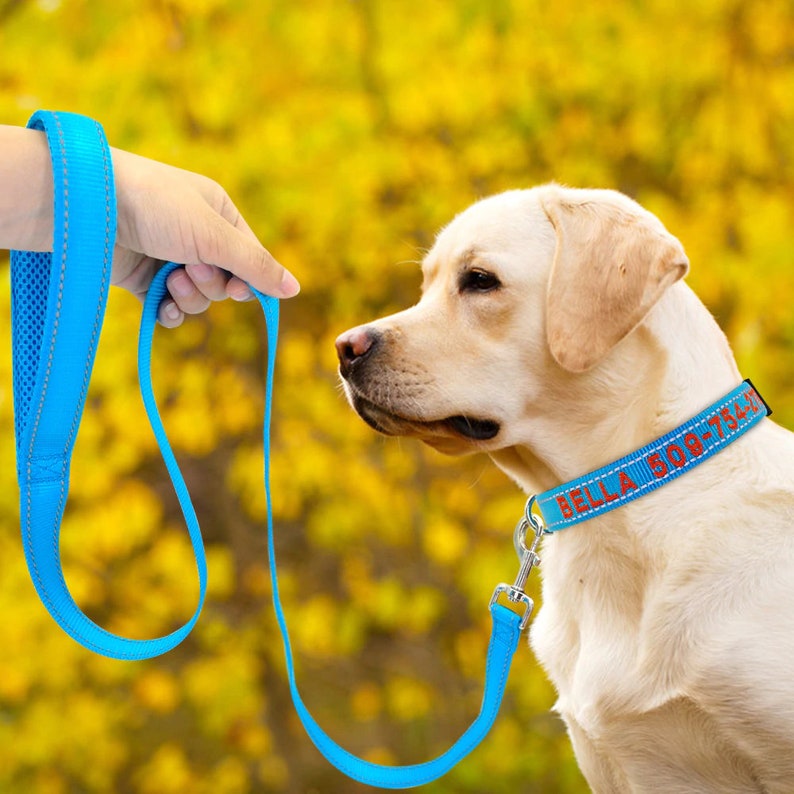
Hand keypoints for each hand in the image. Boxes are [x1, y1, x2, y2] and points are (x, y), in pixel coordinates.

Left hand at [111, 149, 299, 326]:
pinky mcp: (144, 279)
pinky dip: (169, 312)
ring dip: (189, 295)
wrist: (86, 205)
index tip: (238, 290)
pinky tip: (162, 307)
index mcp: (218, 214)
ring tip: (169, 278)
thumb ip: (256, 265)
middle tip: (190, 269)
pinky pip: (171, 308)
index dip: (248, 279)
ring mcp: (169, 258)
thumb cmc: (156, 206)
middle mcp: (197, 236)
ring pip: (200, 298)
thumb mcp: (214, 234)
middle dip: (210, 283)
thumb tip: (295, 289)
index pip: (250, 257)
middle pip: (226, 282)